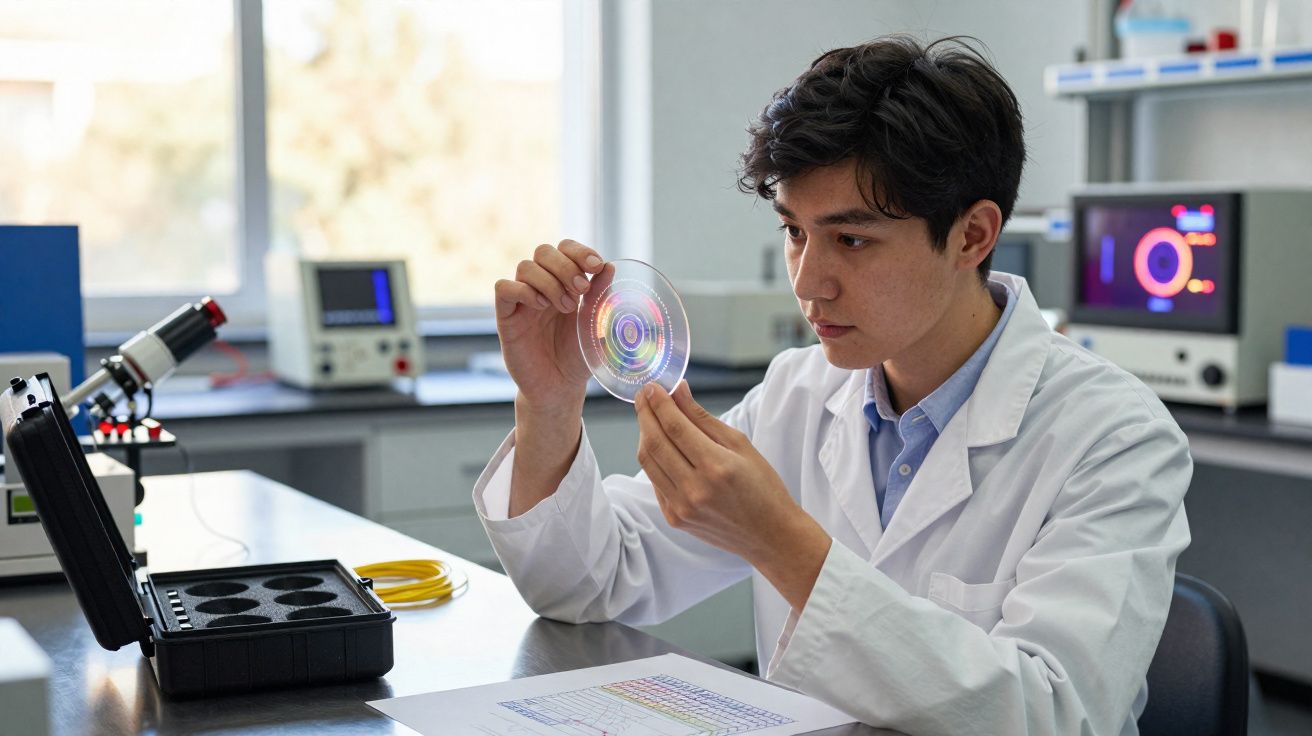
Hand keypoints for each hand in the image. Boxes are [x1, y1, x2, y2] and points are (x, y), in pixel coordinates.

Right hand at [495, 239, 603, 410]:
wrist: (559, 388)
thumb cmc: (578, 357)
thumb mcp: (594, 324)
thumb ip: (600, 296)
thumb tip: (610, 267)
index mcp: (563, 284)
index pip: (564, 249)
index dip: (579, 251)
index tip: (596, 266)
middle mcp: (541, 287)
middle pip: (544, 251)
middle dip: (566, 265)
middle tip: (581, 290)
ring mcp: (522, 301)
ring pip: (526, 266)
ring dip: (550, 282)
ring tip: (566, 307)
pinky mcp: (506, 317)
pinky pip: (503, 288)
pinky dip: (523, 290)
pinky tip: (541, 306)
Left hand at [634, 381, 830, 608]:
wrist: (770, 536)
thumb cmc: (763, 486)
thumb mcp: (741, 445)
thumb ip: (704, 418)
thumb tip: (678, 391)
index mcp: (716, 467)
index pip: (675, 426)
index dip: (659, 403)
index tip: (652, 386)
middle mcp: (695, 489)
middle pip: (655, 443)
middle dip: (645, 414)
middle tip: (644, 396)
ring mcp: (682, 507)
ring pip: (648, 463)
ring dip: (644, 435)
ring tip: (649, 416)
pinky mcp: (675, 519)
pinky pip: (655, 482)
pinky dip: (654, 460)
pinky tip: (660, 445)